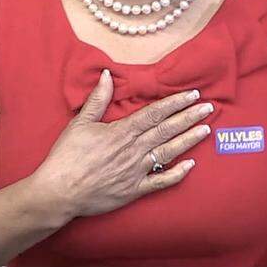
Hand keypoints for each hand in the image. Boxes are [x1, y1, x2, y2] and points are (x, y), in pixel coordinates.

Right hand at [31, 69, 212, 218]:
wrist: (58, 192)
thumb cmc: (66, 157)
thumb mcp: (80, 122)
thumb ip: (98, 99)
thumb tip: (106, 74)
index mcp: (122, 132)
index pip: (155, 113)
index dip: (176, 103)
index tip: (192, 94)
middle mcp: (134, 150)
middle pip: (167, 130)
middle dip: (189, 117)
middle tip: (208, 107)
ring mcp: (136, 171)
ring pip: (169, 153)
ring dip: (189, 140)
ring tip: (206, 129)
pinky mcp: (134, 190)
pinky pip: (160, 182)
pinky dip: (177, 174)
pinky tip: (190, 166)